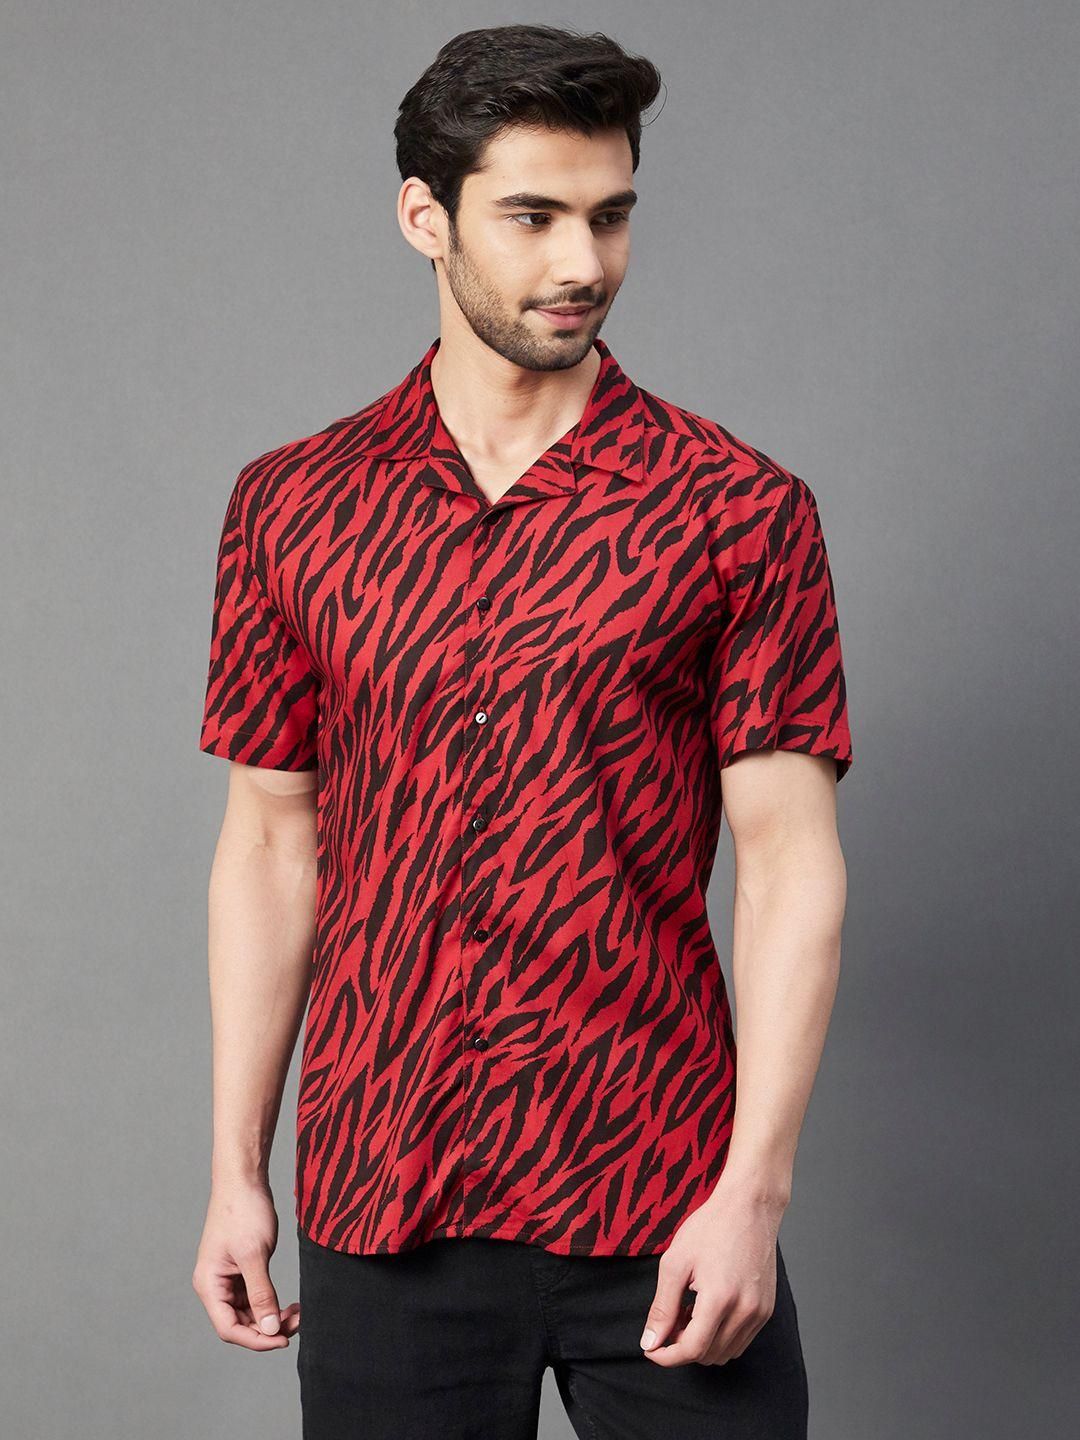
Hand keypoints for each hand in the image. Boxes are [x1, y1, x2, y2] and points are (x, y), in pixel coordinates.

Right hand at [192, 1178, 299, 1350]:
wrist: (244, 1179)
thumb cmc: (243, 1211)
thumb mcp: (255, 1254)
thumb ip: (261, 1293)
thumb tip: (270, 1328)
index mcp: (210, 1285)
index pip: (229, 1328)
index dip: (257, 1339)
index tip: (284, 1339)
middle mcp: (215, 1285)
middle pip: (239, 1323)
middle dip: (268, 1328)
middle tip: (298, 1323)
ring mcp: (227, 1278)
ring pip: (249, 1312)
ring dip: (271, 1317)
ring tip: (298, 1313)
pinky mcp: (240, 1269)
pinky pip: (254, 1297)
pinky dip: (271, 1303)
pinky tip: (289, 1303)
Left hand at [638, 1183, 784, 1366]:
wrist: (749, 1207)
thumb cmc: (710, 1228)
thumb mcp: (675, 1263)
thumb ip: (662, 1308)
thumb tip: (650, 1343)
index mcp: (720, 1299)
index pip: (692, 1350)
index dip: (667, 1356)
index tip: (651, 1349)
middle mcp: (745, 1311)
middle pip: (708, 1355)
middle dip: (682, 1346)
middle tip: (670, 1318)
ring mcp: (760, 1312)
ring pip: (725, 1353)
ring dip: (702, 1343)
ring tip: (689, 1310)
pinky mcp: (766, 1310)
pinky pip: (740, 1341)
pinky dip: (720, 1336)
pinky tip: (708, 1309)